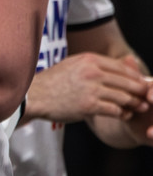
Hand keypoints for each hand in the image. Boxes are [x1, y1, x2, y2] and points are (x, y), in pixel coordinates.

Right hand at [26, 52, 151, 124]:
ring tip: (138, 108)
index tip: (141, 84)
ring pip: (124, 97)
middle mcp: (92, 72)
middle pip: (127, 82)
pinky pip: (115, 110)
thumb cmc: (52, 81)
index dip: (135, 77)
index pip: (122, 68)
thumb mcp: (73, 64)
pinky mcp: (89, 106)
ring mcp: (91, 89)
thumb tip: (122, 64)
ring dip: (134, 104)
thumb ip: (95, 64)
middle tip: (146, 98)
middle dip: (140, 91)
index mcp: (89, 60)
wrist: (34, 96)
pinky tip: (123, 115)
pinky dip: (122, 114)